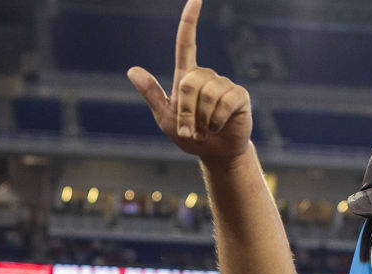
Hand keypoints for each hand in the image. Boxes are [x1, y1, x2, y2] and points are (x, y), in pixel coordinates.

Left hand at [127, 0, 251, 162]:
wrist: (214, 154)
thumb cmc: (189, 136)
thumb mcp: (164, 118)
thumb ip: (151, 94)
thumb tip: (132, 70)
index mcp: (186, 76)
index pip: (187, 42)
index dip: (190, 20)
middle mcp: (206, 75)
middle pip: (191, 81)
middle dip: (185, 110)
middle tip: (189, 130)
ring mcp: (224, 84)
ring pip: (207, 94)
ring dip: (201, 119)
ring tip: (204, 130)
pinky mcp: (239, 95)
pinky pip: (224, 102)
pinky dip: (216, 120)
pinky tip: (218, 127)